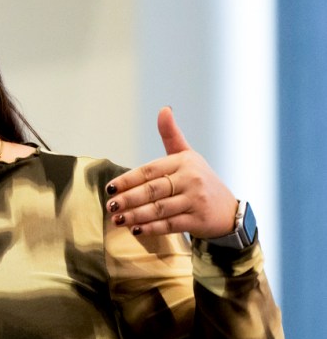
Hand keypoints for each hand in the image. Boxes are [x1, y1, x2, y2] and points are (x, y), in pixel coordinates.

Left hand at [104, 107, 237, 238]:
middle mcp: (191, 179)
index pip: (149, 171)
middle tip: (110, 205)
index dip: (128, 179)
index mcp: (184, 162)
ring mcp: (196, 200)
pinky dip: (151, 228)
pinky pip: (170, 224)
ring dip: (135, 215)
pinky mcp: (198, 219)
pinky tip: (135, 229)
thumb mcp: (187, 156)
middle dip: (128, 199)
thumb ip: (171, 135)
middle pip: (152, 190)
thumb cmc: (200, 180)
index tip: (110, 188)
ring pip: (159, 208)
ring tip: (117, 219)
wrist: (227, 210)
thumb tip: (164, 109)